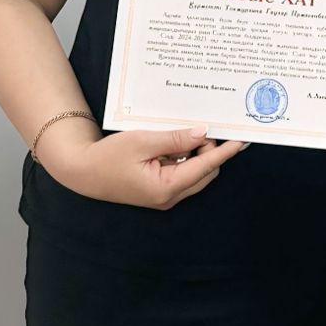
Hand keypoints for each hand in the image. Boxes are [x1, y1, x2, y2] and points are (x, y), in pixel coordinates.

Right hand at [39, 122, 246, 209]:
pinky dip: (185, 158)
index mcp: (166, 188)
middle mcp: (169, 197)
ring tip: (187, 132)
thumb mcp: (142, 141)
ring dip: (197, 154)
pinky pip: (182, 173)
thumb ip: (175, 139)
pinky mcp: (159, 190)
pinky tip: (176, 142)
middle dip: (210, 151)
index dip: (225, 151)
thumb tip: (203, 133)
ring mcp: (164, 196)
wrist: (83, 171)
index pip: (205, 166)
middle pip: (205, 172)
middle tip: (204, 127)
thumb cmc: (108, 157)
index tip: (242, 139)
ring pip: (195, 173)